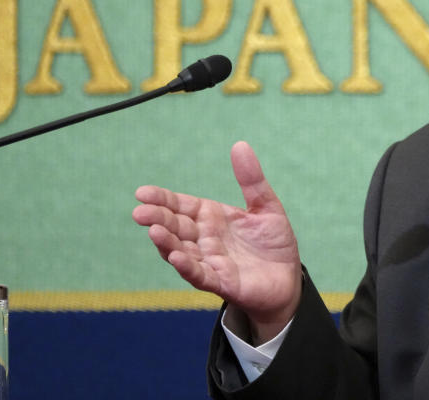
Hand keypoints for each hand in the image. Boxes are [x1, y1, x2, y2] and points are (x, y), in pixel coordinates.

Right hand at [133, 141, 301, 341]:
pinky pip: (200, 275)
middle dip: (158, 219)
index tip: (142, 192)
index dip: (162, 199)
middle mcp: (205, 239)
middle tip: (140, 212)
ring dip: (167, 243)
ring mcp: (210, 261)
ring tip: (155, 232)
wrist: (288, 278)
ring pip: (182, 251)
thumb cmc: (273, 242)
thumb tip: (240, 145)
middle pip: (176, 227)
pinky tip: (176, 258)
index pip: (181, 206)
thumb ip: (252, 180)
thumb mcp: (266, 206)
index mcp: (211, 218)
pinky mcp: (221, 282)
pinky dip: (187, 267)